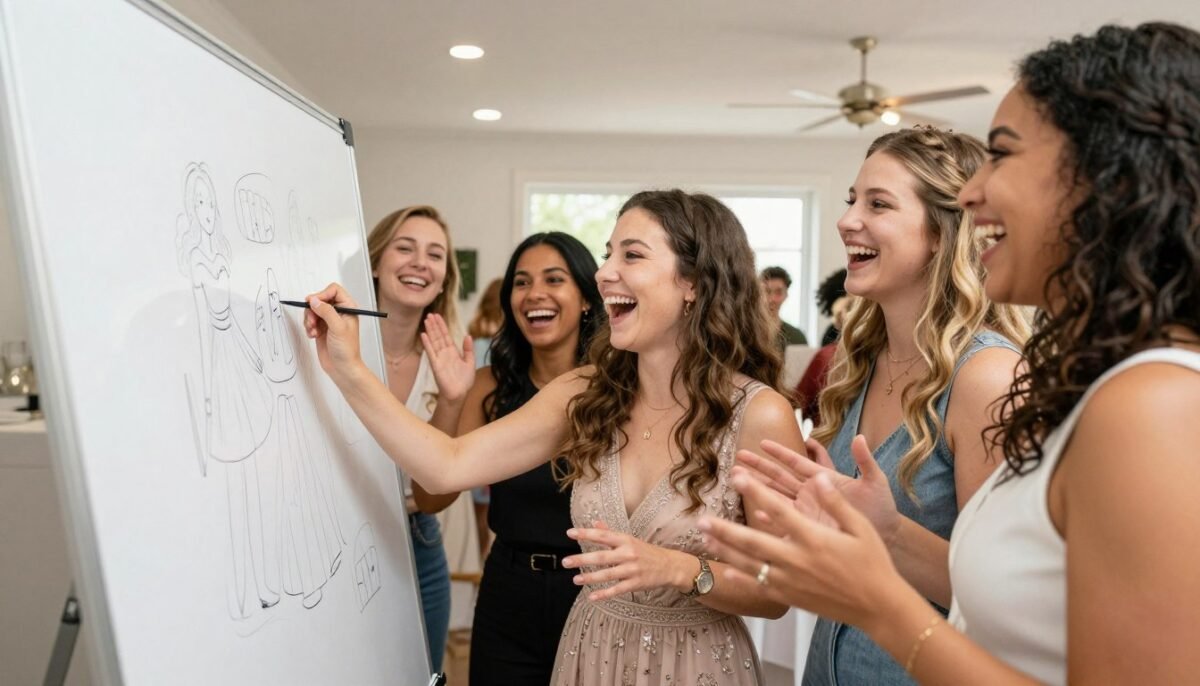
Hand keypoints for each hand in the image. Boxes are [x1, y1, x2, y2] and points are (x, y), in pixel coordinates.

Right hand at [303, 282, 363, 382]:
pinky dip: (308, 326)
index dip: (322, 294)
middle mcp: (339, 312)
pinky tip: (313, 336)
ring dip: (309, 319)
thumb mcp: (338, 328)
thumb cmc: (347, 350)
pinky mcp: (321, 328)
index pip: (334, 290)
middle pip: (320, 299)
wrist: (342, 368)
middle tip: (313, 321)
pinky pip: (309, 320)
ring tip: (313, 330)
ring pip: (313, 309)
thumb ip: (326, 312)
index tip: (315, 303)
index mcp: (348, 307)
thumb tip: (314, 300)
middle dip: (313, 309)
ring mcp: (329, 320)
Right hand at [420, 313, 474, 403]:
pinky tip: (424, 335)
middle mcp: (445, 353)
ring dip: (430, 331)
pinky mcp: (436, 365)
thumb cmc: (464, 381)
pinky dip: (427, 343)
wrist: (459, 394)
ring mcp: (439, 358)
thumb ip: (468, 349)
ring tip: (426, 320)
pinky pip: (431, 352)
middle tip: (430, 314)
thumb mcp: (470, 362)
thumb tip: (468, 335)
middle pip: (438, 336)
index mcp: (453, 352)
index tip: (438, 316)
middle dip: (435, 325)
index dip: (442, 326)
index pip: (446, 336)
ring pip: (434, 341)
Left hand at [563, 521, 692, 601]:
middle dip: (582, 559)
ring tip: (575, 579)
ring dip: (590, 577)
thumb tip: (595, 523)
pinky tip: (592, 596)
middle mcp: (628, 553)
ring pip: (608, 574)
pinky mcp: (636, 583)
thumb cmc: (647, 552)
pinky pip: (617, 589)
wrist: (670, 566)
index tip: (570, 533)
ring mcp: (632, 569)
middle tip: (566, 562)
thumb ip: (611, 533)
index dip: (586, 533)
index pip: (603, 536)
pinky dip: (604, 594)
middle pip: (602, 556)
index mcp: (625, 540)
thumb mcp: (630, 539)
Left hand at [699, 472, 906, 630]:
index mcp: (813, 538)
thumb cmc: (873, 563)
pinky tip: (725, 570)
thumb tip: (818, 477)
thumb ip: (835, 503)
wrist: (879, 607)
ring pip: (750, 565)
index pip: (778, 510)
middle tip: (701, 519)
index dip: (755, 492)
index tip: (737, 477)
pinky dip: (741, 578)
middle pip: (753, 542)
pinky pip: (760, 586)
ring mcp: (791, 581)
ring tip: (705, 540)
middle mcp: (797, 560)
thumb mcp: (860, 527)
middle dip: (725, 529)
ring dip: (725, 551)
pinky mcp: (791, 597)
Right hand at [739, 435, 900, 546]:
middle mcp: (812, 494)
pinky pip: (784, 522)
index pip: (797, 462)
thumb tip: (859, 438)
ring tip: (737, 480)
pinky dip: (770, 518)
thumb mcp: (876, 482)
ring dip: (758, 489)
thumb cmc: (883, 509)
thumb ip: (865, 461)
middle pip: (780, 477)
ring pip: (777, 497)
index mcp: (825, 479)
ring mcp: (808, 512)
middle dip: (759, 467)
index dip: (780, 453)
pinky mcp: (809, 529)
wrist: (889, 537)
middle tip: (738, 457)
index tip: (762, 443)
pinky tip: (755, 513)